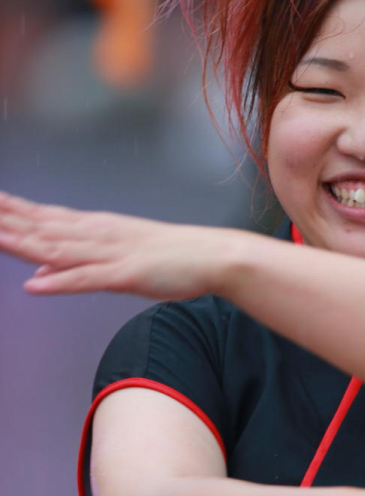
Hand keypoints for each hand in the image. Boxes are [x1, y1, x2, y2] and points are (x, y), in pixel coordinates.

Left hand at [0, 192, 237, 299]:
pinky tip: (35, 285)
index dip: (12, 210)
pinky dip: (60, 282)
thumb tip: (40, 272)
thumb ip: (77, 265)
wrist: (215, 255)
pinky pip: (87, 280)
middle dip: (8, 220)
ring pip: (57, 249)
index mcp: (97, 228)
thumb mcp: (118, 259)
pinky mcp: (126, 275)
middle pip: (41, 228)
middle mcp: (98, 235)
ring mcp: (112, 253)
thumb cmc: (174, 258)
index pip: (44, 217)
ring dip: (22, 245)